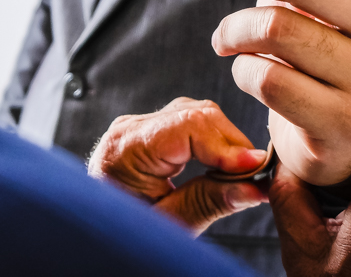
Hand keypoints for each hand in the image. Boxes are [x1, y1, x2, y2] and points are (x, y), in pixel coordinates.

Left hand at [87, 97, 269, 234]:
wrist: (95, 236)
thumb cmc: (123, 234)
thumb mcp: (168, 225)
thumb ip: (208, 203)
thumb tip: (254, 187)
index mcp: (125, 149)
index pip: (188, 126)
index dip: (228, 146)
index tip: (256, 169)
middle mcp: (129, 129)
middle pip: (196, 115)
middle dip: (232, 144)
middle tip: (255, 177)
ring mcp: (138, 126)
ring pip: (197, 114)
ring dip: (225, 142)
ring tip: (241, 174)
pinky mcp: (148, 131)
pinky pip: (188, 123)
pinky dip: (212, 141)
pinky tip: (223, 165)